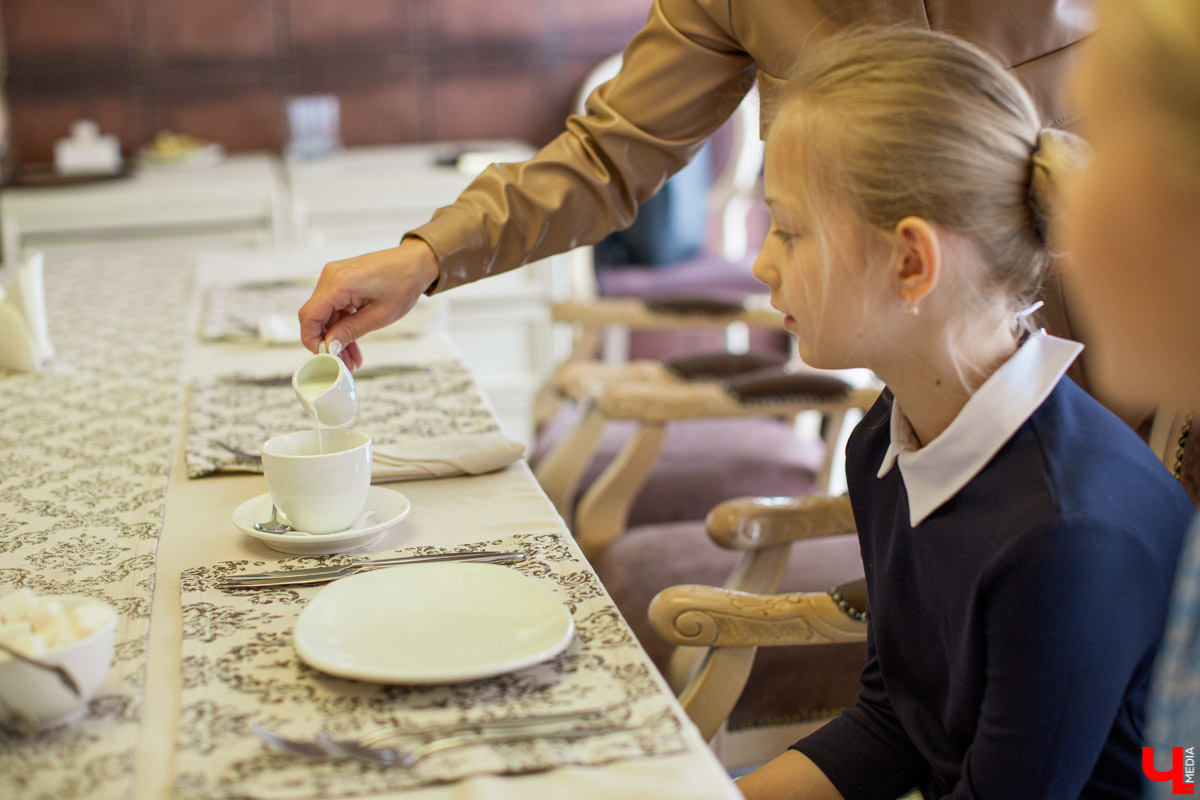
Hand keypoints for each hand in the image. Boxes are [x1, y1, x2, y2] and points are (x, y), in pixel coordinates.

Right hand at [298, 238, 439, 368]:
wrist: (415, 263)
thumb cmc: (403, 283)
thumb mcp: (379, 316)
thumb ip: (350, 331)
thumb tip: (329, 346)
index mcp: (339, 283)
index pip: (309, 316)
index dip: (311, 339)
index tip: (324, 356)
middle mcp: (331, 276)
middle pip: (316, 316)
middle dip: (327, 342)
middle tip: (343, 363)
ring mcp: (335, 276)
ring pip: (325, 314)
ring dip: (336, 335)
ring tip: (351, 358)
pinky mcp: (341, 279)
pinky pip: (334, 306)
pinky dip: (342, 323)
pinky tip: (352, 342)